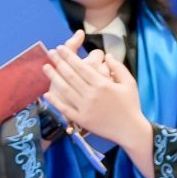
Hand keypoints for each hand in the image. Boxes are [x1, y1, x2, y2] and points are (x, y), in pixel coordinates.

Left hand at [43, 40, 150, 156]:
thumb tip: (107, 55)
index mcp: (103, 84)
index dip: (69, 57)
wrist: (130, 129)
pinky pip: (65, 109)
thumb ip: (118, 68)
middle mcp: (92, 94)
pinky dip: (55, 101)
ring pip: (66, 89)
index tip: (60, 48)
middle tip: (50, 52)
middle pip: (71, 75)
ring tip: (45, 67)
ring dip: (54, 77)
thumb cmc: (130, 104)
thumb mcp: (129, 83)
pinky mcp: (81, 119)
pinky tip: (46, 93)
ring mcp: (85, 107)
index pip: (82, 67)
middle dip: (59, 62)